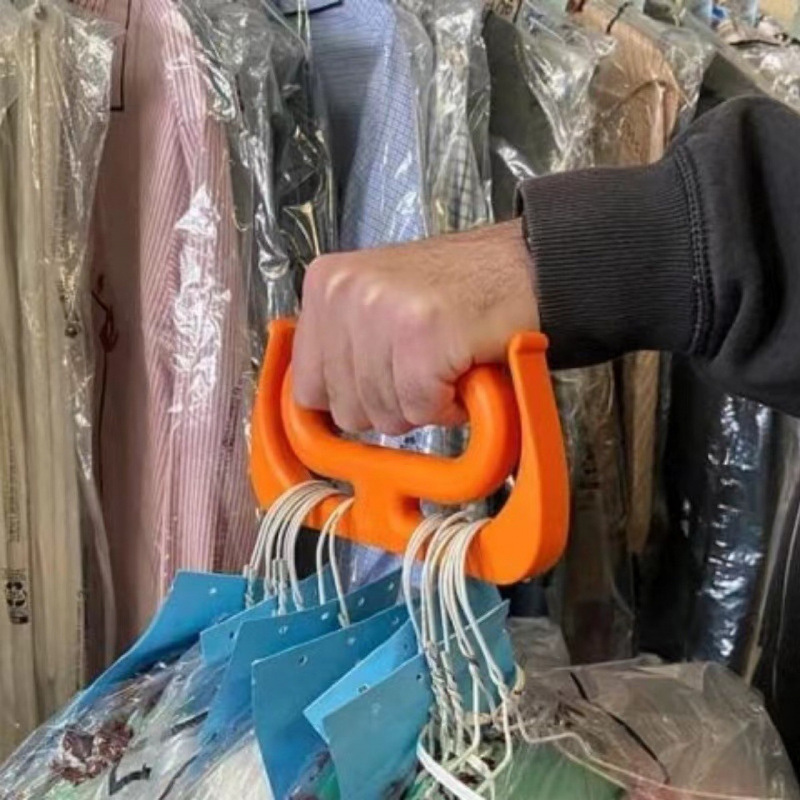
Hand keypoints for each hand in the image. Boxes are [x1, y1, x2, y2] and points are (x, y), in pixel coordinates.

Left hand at [292, 219, 538, 434]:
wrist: (528, 267)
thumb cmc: (460, 291)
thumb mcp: (379, 302)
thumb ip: (342, 344)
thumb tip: (317, 402)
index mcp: (326, 285)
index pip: (306, 386)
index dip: (351, 399)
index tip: (382, 386)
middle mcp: (344, 293)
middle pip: (346, 409)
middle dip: (390, 403)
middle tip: (424, 366)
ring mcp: (381, 313)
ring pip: (384, 415)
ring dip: (423, 402)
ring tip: (445, 362)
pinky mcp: (422, 337)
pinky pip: (421, 410)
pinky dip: (450, 405)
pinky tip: (463, 370)